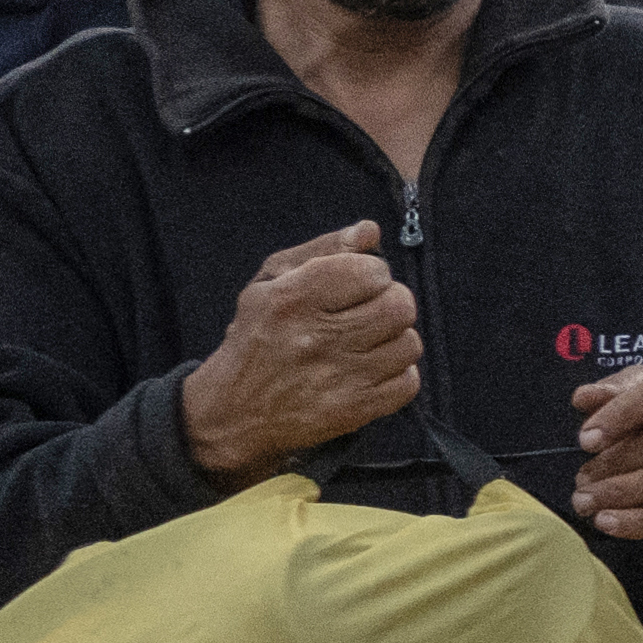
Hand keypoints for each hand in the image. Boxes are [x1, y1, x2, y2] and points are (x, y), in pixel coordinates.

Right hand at [184, 225, 419, 478]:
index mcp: (294, 299)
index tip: (357, 284)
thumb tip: (370, 231)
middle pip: (400, 306)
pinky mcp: (354, 411)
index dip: (373, 273)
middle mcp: (317, 338)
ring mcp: (339, 378)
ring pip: (409, 344)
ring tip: (368, 342)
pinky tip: (372, 369)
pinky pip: (409, 384)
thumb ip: (323, 249)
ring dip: (395, 339)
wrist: (233, 411)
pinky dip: (397, 375)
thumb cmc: (256, 337)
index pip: (372, 272)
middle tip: (368, 311)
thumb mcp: (271, 281)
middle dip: (391, 302)